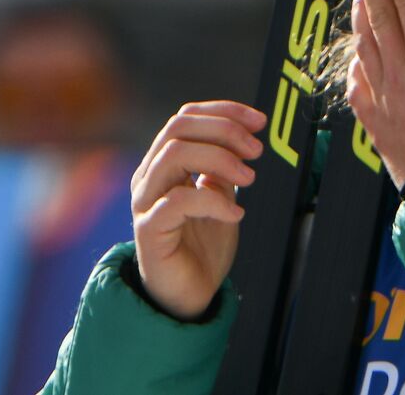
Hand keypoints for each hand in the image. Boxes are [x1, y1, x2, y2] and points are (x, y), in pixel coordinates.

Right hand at [131, 100, 264, 319]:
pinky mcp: (149, 231)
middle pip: (178, 128)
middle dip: (224, 131)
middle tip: (256, 151)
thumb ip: (225, 167)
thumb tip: (247, 137)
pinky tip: (234, 213)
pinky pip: (176, 201)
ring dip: (220, 160)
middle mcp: (149, 177)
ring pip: (174, 155)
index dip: (224, 112)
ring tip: (248, 179)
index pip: (185, 117)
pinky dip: (212, 200)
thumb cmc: (203, 244)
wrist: (191, 293)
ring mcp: (145, 203)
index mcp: (164, 164)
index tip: (259, 121)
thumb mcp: (222, 194)